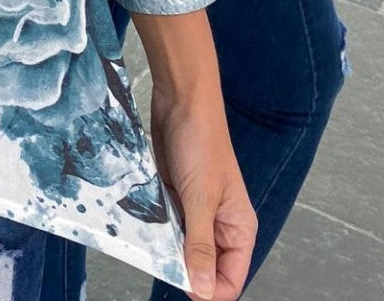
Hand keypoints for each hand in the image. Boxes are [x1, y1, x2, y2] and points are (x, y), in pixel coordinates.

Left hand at [150, 86, 256, 300]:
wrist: (181, 101)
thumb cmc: (201, 143)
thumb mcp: (201, 198)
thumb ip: (201, 246)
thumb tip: (201, 291)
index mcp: (239, 228)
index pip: (230, 279)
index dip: (208, 291)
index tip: (182, 288)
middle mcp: (220, 224)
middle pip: (205, 268)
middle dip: (184, 270)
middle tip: (161, 264)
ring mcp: (196, 211)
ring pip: (183, 248)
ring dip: (168, 249)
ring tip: (151, 244)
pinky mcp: (175, 197)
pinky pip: (167, 227)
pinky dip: (157, 230)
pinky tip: (144, 226)